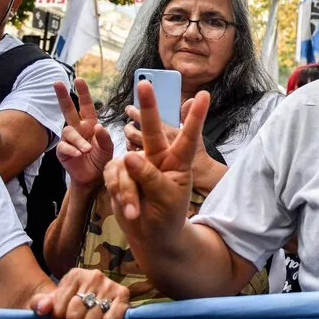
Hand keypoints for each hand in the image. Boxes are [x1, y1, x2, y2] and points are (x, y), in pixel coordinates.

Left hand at [30, 267, 128, 318]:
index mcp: (75, 275)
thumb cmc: (66, 301)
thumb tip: (43, 308)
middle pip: (74, 317)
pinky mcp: (123, 294)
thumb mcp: (49, 299)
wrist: (86, 296)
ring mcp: (109, 285)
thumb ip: (40, 302)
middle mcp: (94, 276)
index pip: (59, 310)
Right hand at [54, 79, 112, 188]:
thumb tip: (98, 126)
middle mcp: (78, 128)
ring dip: (78, 140)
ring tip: (87, 150)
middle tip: (57, 83)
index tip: (79, 79)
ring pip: (68, 132)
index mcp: (91, 124)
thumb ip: (105, 137)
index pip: (86, 106)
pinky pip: (64, 146)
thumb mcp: (108, 148)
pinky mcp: (62, 151)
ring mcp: (69, 139)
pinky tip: (79, 155)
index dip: (83, 93)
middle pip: (68, 109)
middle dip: (62, 96)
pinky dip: (72, 150)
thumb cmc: (101, 160)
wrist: (93, 178)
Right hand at [103, 81, 208, 248]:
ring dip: (128, 190)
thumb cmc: (168, 215)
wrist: (152, 235)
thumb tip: (128, 156)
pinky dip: (120, 194)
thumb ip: (150, 176)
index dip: (195, 116)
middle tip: (145, 83)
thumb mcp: (167, 197)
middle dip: (149, 106)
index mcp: (178, 160)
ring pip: (127, 165)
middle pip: (153, 130)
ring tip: (136, 211)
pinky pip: (114, 176)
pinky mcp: (119, 172)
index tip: (204, 95)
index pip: (188, 136)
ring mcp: (138, 164)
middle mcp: (159, 157)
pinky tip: (129, 210)